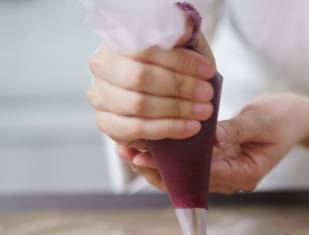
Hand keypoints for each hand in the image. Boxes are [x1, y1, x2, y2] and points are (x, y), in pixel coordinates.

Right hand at [86, 32, 216, 149]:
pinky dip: (167, 129)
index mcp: (118, 41)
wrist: (159, 93)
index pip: (147, 49)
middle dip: (180, 87)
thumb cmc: (169, 67)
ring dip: (177, 110)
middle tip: (207, 95)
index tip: (208, 71)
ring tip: (203, 111)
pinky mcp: (106, 122)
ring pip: (138, 105)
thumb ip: (180, 38)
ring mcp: (100, 96)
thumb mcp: (179, 47)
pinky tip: (190, 127)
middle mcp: (103, 67)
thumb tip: (186, 31)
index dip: (180, 61)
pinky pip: (136, 129)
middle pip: (141, 77)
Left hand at [124, 93, 308, 193]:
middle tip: (129, 153)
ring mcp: (226, 171)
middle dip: (158, 170)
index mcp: (245, 173)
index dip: (173, 169)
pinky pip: (191, 162)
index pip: (203, 177)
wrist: (301, 117)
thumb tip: (205, 138)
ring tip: (131, 149)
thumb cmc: (286, 117)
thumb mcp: (261, 121)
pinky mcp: (220, 160)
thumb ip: (233, 130)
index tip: (147, 157)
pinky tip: (151, 142)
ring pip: (186, 175)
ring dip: (159, 164)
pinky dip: (172, 154)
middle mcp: (233, 178)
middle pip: (189, 183)